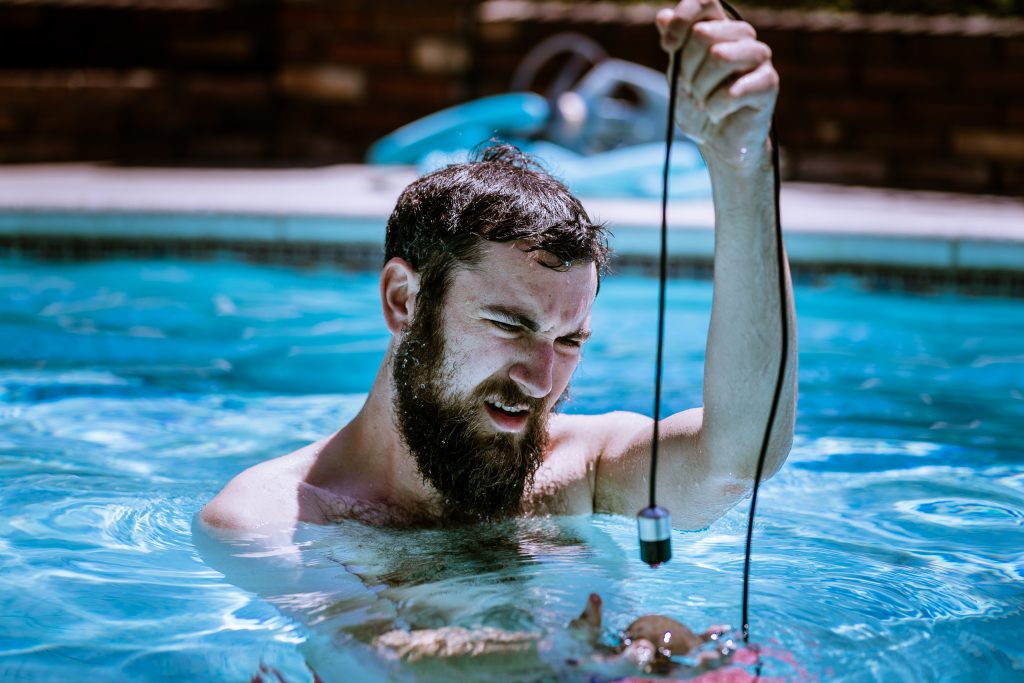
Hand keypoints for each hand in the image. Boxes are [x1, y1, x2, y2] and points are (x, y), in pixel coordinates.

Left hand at [656, 0, 777, 167]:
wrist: (717, 142)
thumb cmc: (699, 105)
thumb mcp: (678, 73)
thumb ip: (675, 44)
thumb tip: (663, 16)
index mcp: (720, 27)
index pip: (705, 1)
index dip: (683, 18)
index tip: (667, 46)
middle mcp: (742, 37)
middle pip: (704, 33)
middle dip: (688, 68)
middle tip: (691, 89)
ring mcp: (760, 57)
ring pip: (719, 56)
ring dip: (701, 88)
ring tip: (704, 102)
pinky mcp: (768, 83)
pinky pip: (732, 90)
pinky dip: (715, 108)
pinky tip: (718, 114)